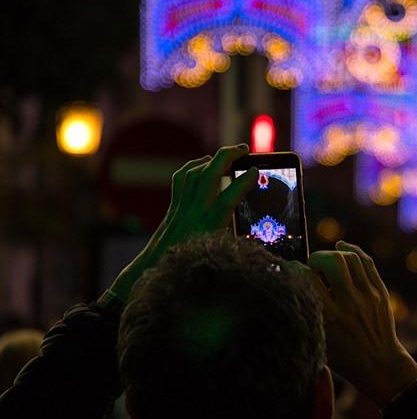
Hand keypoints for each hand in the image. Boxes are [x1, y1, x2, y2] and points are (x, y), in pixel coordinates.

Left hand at [100, 144, 257, 304]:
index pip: (227, 200)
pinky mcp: (174, 205)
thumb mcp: (219, 252)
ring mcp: (182, 207)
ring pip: (195, 172)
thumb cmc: (191, 264)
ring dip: (214, 158)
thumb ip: (236, 237)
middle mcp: (193, 214)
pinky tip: (205, 163)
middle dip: (228, 156)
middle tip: (245, 149)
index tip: (256, 171)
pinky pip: (182, 178)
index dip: (243, 183)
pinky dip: (195, 165)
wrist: (155, 268)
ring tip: (230, 154)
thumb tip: (258, 229)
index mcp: (208, 229)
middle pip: (209, 176)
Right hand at [306, 241, 416, 407]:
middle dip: (316, 258)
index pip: (307, 278)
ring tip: (326, 261)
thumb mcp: (317, 338)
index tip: (291, 269)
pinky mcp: (380, 292)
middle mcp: (349, 303)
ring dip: (333, 254)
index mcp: (329, 317)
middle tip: (312, 266)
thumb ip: (306, 312)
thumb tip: (292, 282)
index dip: (295, 269)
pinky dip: (352, 250)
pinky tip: (341, 248)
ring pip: (350, 258)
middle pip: (331, 261)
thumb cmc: (342, 355)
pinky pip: (367, 261)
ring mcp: (368, 296)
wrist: (378, 363)